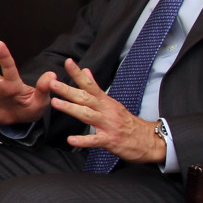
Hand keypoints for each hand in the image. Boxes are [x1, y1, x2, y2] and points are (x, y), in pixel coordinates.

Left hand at [48, 58, 164, 163]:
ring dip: (71, 109)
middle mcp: (106, 110)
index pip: (90, 84)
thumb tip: (85, 71)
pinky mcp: (110, 140)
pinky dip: (83, 140)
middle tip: (52, 83)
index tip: (67, 62)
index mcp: (106, 101)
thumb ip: (96, 89)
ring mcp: (108, 125)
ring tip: (55, 103)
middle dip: (67, 90)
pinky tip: (71, 139)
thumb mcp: (112, 103)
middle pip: (85, 98)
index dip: (78, 73)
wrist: (150, 141)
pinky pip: (95, 140)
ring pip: (87, 115)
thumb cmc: (127, 123)